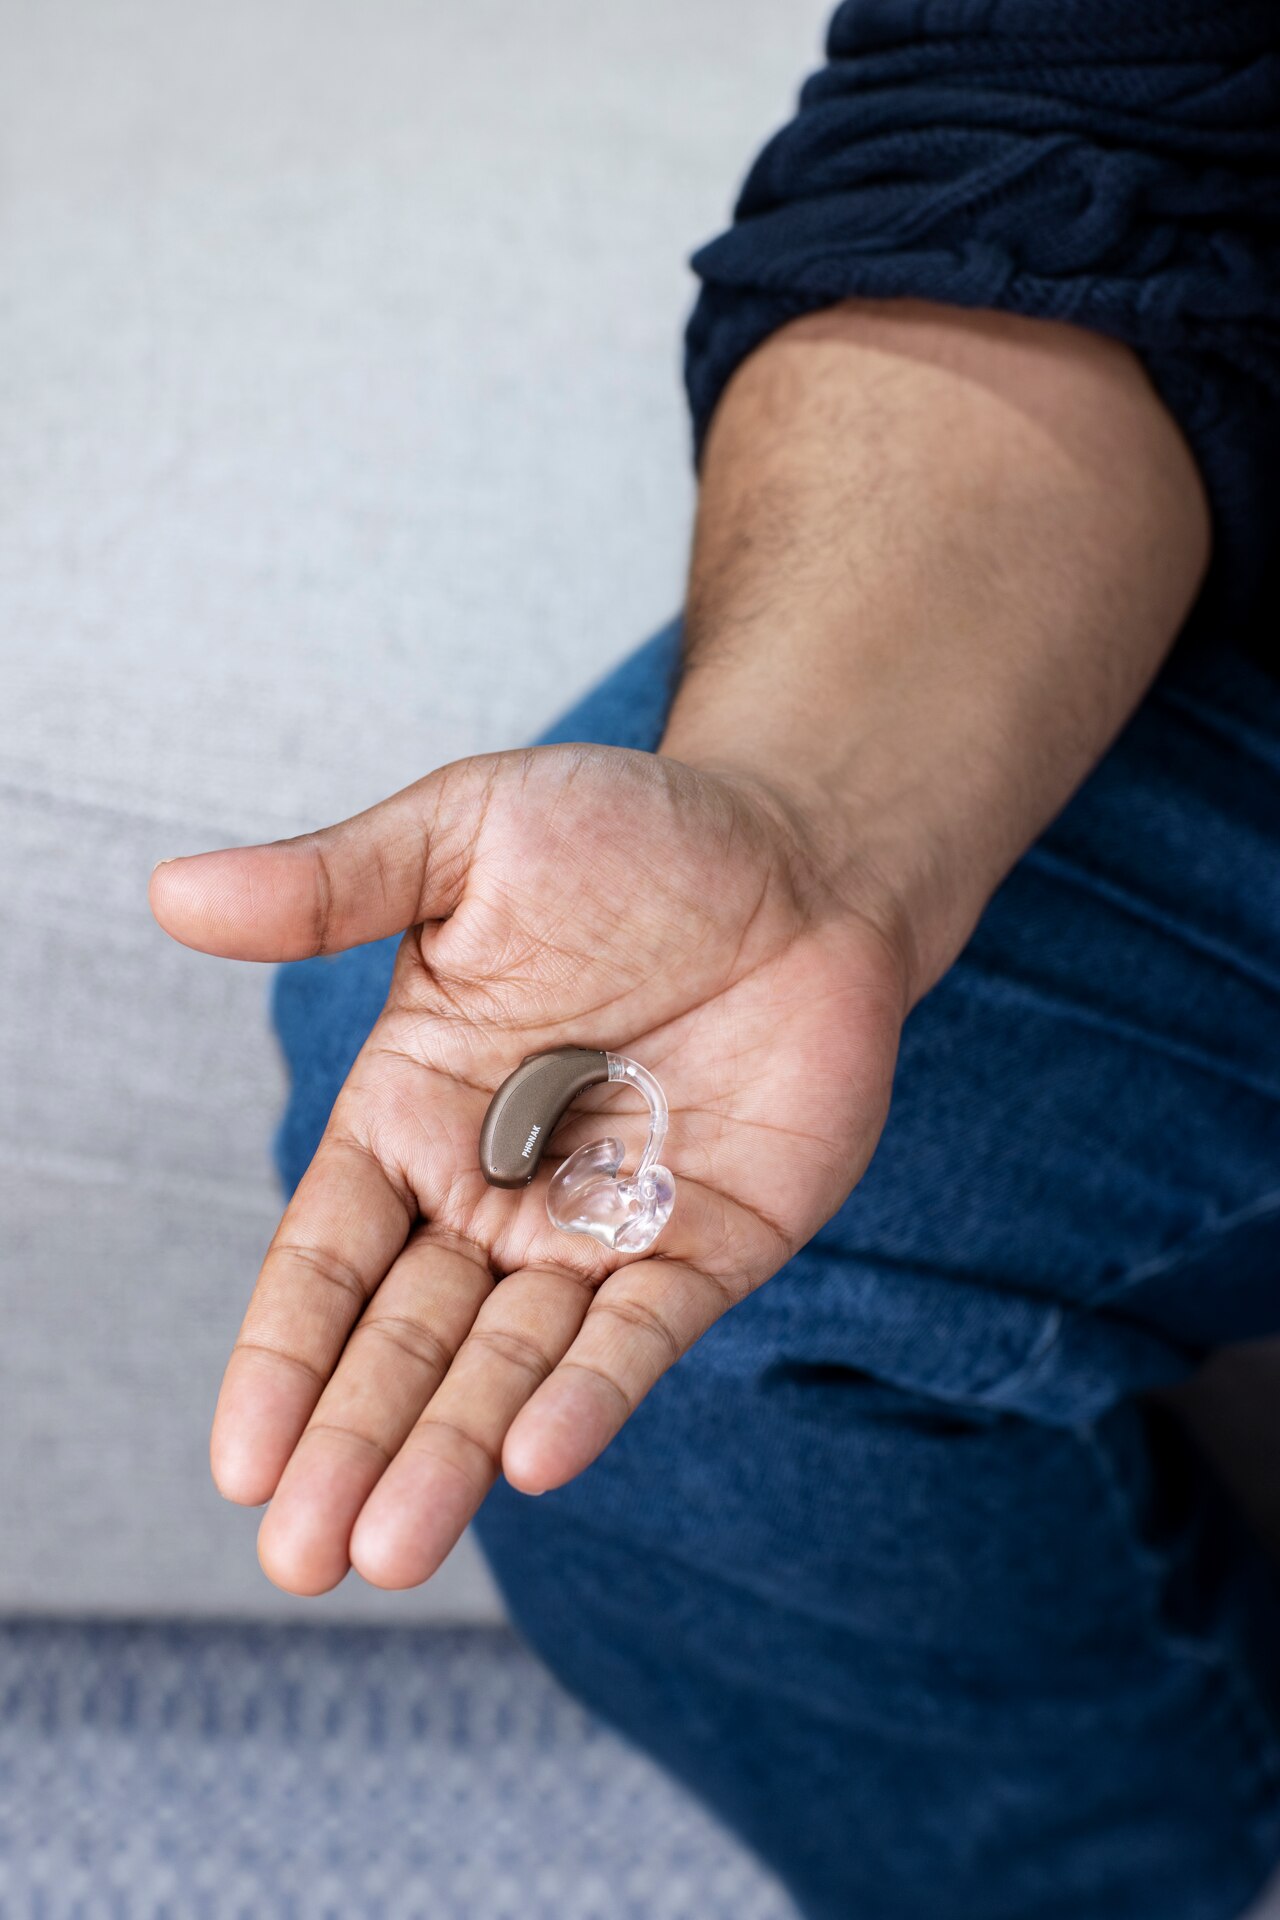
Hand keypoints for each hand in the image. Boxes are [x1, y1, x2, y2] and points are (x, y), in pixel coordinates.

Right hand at [151, 744, 908, 1593]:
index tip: (241, 1461)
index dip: (283, 1354)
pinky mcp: (708, 1245)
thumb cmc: (628, 834)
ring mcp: (601, 1228)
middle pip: (406, 1339)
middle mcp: (495, 1190)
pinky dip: (593, 1394)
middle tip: (302, 1559)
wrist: (803, 855)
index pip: (329, 1256)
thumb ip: (331, 886)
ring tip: (391, 1550)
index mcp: (415, 1112)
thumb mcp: (464, 837)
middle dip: (354, 1444)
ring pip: (510, 1362)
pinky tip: (537, 1456)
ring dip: (452, 1452)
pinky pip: (642, 1332)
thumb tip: (172, 894)